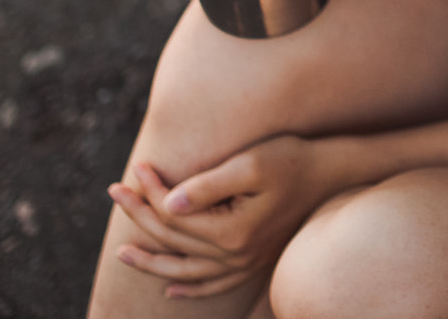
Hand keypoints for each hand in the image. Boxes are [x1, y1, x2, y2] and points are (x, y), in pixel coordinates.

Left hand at [108, 135, 331, 298]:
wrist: (332, 174)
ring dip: (152, 261)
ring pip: (187, 270)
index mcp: (232, 232)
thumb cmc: (292, 160)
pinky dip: (190, 288)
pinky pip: (214, 284)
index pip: (174, 216)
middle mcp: (237, 256)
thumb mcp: (251, 164)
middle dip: (140, 215)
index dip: (151, 191)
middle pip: (174, 240)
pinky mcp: (254, 261)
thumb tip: (169, 203)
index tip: (138, 166)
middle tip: (114, 191)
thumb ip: (208, 185)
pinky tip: (170, 286)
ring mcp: (246, 263)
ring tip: (122, 253)